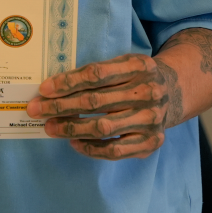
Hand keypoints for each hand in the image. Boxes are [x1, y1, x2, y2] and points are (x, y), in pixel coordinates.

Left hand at [26, 53, 181, 159]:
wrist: (175, 90)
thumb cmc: (137, 75)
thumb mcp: (124, 62)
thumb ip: (98, 71)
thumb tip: (55, 86)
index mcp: (138, 66)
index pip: (96, 74)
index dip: (67, 82)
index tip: (44, 89)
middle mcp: (147, 92)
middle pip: (96, 101)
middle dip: (61, 106)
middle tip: (37, 110)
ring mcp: (151, 119)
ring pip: (103, 128)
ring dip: (71, 128)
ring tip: (50, 127)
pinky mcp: (151, 141)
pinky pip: (115, 150)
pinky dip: (91, 148)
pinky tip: (74, 142)